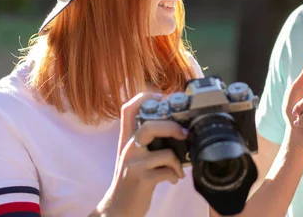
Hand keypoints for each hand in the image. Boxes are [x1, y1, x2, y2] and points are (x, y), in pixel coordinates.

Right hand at [93, 93, 187, 216]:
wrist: (118, 208)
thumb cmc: (133, 179)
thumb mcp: (135, 156)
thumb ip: (149, 140)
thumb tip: (178, 126)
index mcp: (127, 139)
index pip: (129, 109)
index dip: (145, 97)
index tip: (162, 96)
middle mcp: (127, 148)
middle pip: (148, 126)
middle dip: (171, 127)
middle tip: (184, 133)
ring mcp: (133, 164)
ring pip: (163, 152)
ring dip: (177, 161)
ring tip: (178, 168)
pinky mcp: (140, 180)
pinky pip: (166, 171)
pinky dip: (175, 175)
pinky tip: (173, 179)